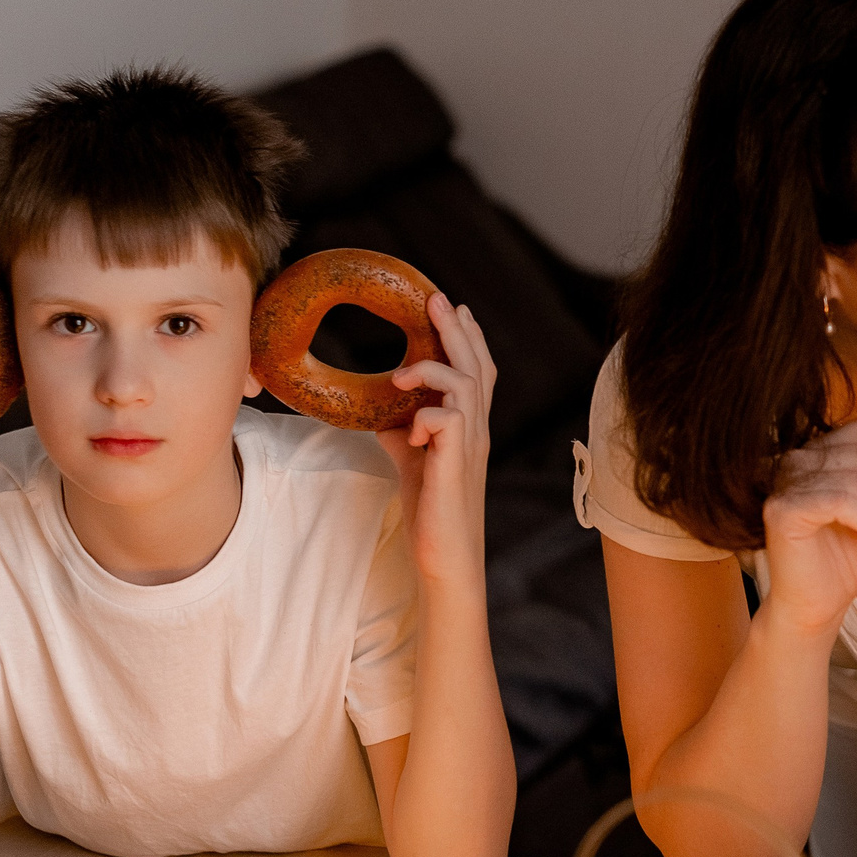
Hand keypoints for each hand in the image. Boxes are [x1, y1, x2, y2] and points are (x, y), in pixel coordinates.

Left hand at [375, 291, 496, 587]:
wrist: (447, 556)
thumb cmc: (432, 508)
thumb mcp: (414, 457)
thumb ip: (403, 428)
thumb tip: (377, 406)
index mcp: (470, 426)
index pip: (479, 371)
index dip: (469, 337)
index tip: (452, 307)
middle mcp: (477, 430)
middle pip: (476, 367)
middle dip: (456, 330)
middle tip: (436, 299)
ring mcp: (470, 446)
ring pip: (467, 386)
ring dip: (435, 367)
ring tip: (402, 369)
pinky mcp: (455, 465)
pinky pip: (451, 421)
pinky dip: (428, 414)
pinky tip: (410, 427)